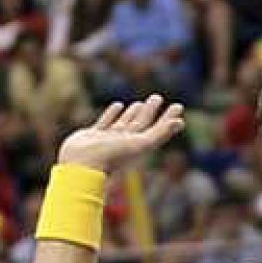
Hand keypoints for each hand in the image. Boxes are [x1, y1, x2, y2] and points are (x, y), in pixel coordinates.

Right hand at [57, 94, 185, 174]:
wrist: (81, 165)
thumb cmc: (112, 156)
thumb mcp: (140, 144)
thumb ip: (160, 133)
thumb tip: (180, 122)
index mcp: (138, 146)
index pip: (158, 129)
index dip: (168, 118)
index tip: (178, 106)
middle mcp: (125, 143)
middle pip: (141, 123)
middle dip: (150, 111)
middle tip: (157, 97)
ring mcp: (109, 140)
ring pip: (124, 123)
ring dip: (132, 113)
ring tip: (140, 103)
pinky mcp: (92, 137)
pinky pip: (105, 122)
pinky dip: (112, 114)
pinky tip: (118, 105)